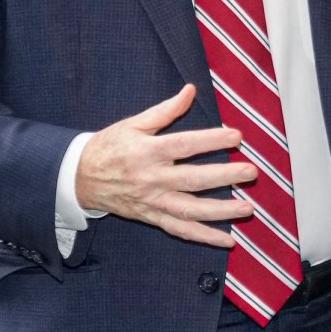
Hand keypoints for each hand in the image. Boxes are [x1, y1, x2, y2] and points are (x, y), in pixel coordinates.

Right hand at [75, 85, 255, 248]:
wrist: (80, 178)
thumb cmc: (109, 147)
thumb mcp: (133, 124)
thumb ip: (165, 110)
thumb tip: (190, 91)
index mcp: (147, 151)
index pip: (184, 145)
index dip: (210, 141)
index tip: (236, 136)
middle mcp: (152, 179)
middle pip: (193, 180)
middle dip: (224, 176)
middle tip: (250, 171)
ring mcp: (153, 201)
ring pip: (191, 210)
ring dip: (221, 212)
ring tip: (247, 208)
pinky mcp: (152, 217)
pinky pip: (181, 230)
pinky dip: (204, 237)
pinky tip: (227, 240)